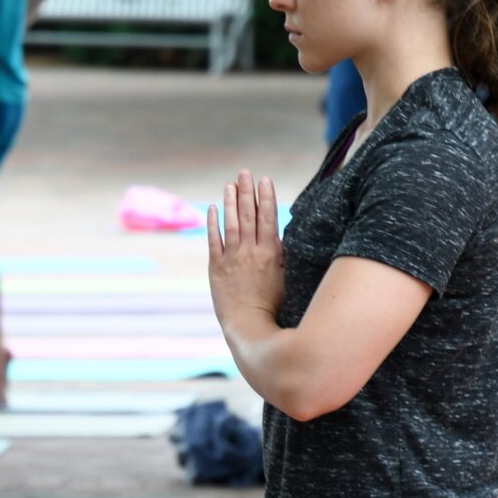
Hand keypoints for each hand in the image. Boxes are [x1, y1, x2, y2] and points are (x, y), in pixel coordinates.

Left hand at [208, 170, 285, 324]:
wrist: (248, 324)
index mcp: (270, 254)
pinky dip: (213, 223)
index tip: (264, 180)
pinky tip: (212, 208)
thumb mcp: (284, 279)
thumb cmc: (270, 306)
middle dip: (247, 191)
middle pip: (248, 215)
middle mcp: (250, 251)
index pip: (268, 218)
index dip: (265, 197)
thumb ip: (280, 256)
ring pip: (231, 223)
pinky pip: (214, 240)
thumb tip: (278, 237)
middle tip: (244, 173)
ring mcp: (232, 258)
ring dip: (230, 202)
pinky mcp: (216, 267)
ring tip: (230, 184)